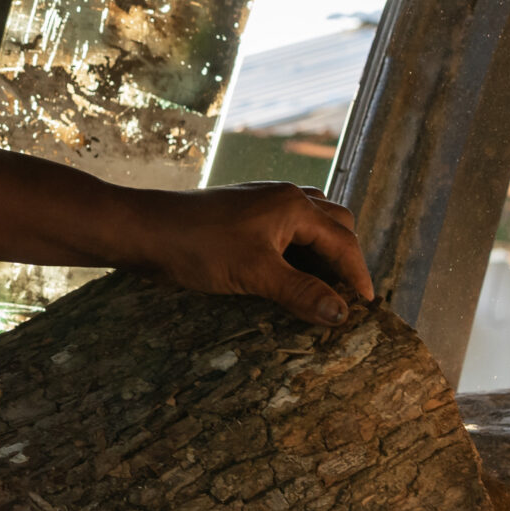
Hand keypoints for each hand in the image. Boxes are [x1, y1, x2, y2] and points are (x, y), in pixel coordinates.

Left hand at [132, 182, 375, 324]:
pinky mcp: (241, 214)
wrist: (143, 229)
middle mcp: (282, 198)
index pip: (343, 241)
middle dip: (344, 258)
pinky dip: (295, 250)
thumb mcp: (255, 274)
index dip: (357, 275)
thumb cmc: (197, 246)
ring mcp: (260, 203)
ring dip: (320, 253)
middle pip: (333, 224)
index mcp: (294, 206)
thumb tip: (342, 313)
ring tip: (319, 287)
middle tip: (344, 295)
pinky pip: (284, 229)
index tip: (366, 307)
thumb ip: (300, 292)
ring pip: (308, 224)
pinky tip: (284, 274)